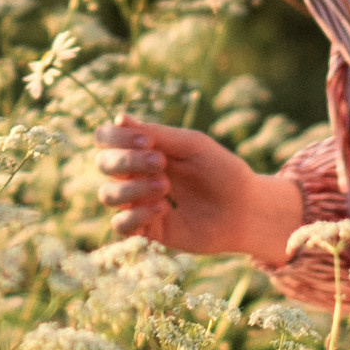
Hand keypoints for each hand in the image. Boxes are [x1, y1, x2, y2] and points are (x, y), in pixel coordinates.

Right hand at [95, 117, 304, 265]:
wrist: (246, 209)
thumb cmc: (222, 171)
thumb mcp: (192, 145)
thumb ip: (156, 133)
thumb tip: (118, 118)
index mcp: (143, 150)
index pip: (106, 139)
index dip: (116, 138)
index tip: (147, 140)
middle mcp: (135, 175)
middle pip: (102, 164)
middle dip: (126, 161)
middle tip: (160, 161)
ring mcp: (139, 204)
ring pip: (108, 195)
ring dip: (133, 188)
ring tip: (165, 186)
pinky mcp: (147, 231)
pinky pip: (120, 225)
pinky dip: (136, 215)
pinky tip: (163, 208)